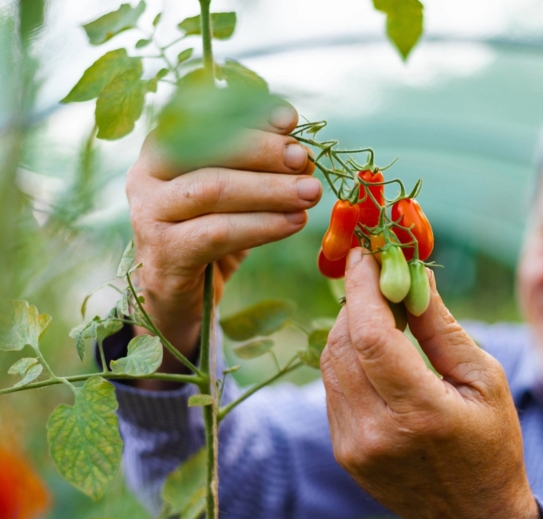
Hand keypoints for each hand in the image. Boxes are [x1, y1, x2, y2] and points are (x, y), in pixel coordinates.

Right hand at [126, 102, 321, 388]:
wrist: (183, 296)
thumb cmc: (212, 232)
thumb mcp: (236, 192)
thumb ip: (260, 166)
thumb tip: (300, 150)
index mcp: (163, 146)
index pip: (205, 118)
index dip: (248, 115)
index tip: (289, 119)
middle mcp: (148, 174)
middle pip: (207, 149)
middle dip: (263, 151)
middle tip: (304, 160)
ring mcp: (149, 214)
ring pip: (213, 189)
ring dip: (269, 189)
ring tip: (310, 193)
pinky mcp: (164, 253)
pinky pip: (218, 233)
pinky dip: (262, 225)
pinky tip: (294, 222)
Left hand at [321, 248, 542, 518]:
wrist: (475, 516)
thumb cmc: (492, 443)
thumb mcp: (484, 380)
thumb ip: (442, 328)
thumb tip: (413, 277)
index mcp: (421, 412)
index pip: (371, 335)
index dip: (362, 287)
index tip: (364, 254)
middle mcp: (377, 431)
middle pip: (344, 344)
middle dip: (354, 300)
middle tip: (374, 275)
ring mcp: (354, 446)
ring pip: (330, 363)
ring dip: (348, 326)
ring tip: (378, 309)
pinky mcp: (344, 452)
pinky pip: (333, 387)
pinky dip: (347, 357)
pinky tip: (372, 347)